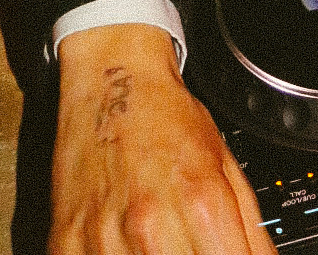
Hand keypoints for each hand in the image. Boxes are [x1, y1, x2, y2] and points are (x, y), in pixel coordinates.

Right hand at [53, 24, 274, 253]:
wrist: (112, 80)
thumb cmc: (168, 117)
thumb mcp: (226, 165)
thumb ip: (251, 228)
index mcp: (202, 205)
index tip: (228, 253)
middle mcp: (152, 228)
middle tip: (192, 245)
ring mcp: (105, 242)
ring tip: (156, 242)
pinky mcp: (66, 245)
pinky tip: (123, 243)